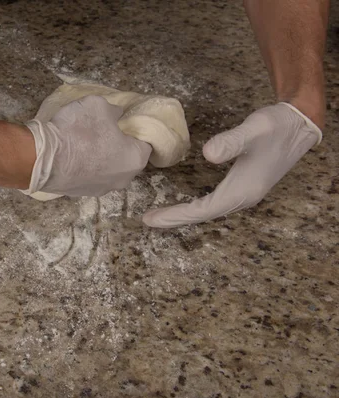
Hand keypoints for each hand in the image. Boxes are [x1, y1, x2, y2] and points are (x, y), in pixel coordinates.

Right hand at [25, 95, 151, 196]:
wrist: (42, 159)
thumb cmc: (78, 131)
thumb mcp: (100, 106)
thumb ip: (114, 111)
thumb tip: (116, 116)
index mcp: (136, 158)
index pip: (146, 142)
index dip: (133, 129)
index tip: (121, 122)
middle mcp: (124, 180)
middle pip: (127, 158)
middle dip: (117, 145)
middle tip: (102, 130)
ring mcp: (102, 190)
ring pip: (108, 169)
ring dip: (100, 157)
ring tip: (83, 143)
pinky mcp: (82, 194)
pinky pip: (90, 176)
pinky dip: (85, 167)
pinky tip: (72, 155)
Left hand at [142, 103, 321, 227]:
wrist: (300, 125)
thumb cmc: (276, 127)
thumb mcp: (253, 129)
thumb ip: (230, 141)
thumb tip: (207, 154)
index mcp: (242, 191)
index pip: (201, 210)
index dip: (175, 215)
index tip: (151, 219)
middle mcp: (243, 198)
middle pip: (202, 215)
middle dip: (175, 219)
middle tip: (148, 221)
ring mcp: (245, 193)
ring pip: (208, 211)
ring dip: (184, 215)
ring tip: (161, 216)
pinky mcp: (245, 186)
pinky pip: (215, 204)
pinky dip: (196, 207)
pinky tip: (185, 205)